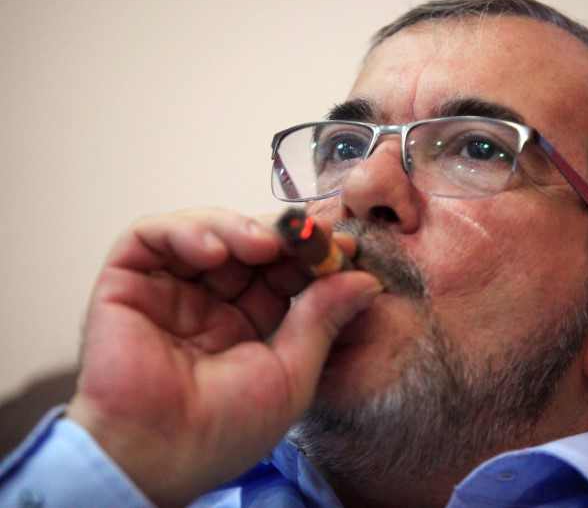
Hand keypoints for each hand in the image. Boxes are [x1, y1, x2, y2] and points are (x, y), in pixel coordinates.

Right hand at [66, 208, 380, 505]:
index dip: (310, 255)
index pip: (281, 272)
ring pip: (205, 230)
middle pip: (246, 245)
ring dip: (237, 226)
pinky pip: (151, 237)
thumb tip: (366, 281)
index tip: (340, 245)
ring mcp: (168, 292)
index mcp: (246, 325)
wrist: (157, 457)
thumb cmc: (224, 431)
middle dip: (281, 234)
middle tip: (307, 233)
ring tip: (264, 243)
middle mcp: (208, 304)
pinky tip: (214, 252)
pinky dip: (184, 231)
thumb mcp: (291, 374)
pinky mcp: (126, 284)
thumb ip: (323, 320)